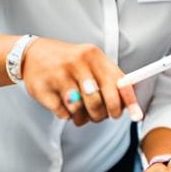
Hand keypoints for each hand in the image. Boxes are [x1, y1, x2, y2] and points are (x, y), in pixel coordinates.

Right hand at [20, 38, 140, 126]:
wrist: (32, 55)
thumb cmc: (69, 62)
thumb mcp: (91, 62)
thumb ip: (110, 79)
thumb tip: (129, 103)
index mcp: (93, 56)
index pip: (117, 81)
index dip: (128, 101)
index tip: (137, 116)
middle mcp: (77, 63)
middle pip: (99, 101)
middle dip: (104, 113)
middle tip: (103, 116)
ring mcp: (58, 76)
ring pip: (80, 110)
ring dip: (83, 116)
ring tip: (80, 109)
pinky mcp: (42, 89)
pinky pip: (63, 114)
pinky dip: (67, 115)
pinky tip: (63, 104)